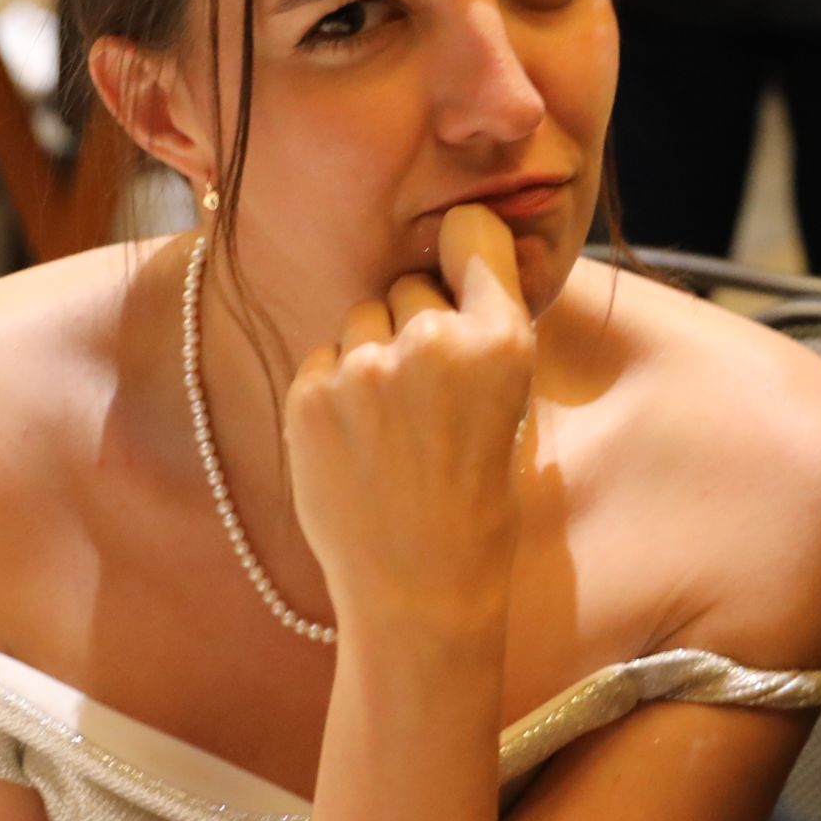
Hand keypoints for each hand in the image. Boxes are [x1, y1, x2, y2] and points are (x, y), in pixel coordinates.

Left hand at [279, 204, 534, 645]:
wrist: (421, 586)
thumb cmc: (475, 498)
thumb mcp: (509, 405)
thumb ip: (479, 333)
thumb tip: (442, 269)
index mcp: (501, 340)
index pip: (472, 233)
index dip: (461, 246)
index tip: (454, 261)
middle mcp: (434, 341)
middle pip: (408, 287)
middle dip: (412, 324)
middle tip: (425, 398)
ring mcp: (366, 367)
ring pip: (359, 320)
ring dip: (369, 358)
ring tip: (389, 429)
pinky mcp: (312, 395)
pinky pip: (320, 360)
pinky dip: (333, 394)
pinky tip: (357, 447)